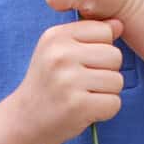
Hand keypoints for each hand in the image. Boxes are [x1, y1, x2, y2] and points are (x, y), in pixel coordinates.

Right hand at [16, 18, 123, 143]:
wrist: (24, 120)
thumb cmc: (48, 82)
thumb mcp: (60, 50)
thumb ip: (90, 34)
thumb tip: (119, 24)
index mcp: (56, 36)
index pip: (104, 31)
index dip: (101, 49)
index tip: (83, 62)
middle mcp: (60, 55)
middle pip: (115, 56)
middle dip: (107, 72)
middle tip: (83, 83)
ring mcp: (68, 80)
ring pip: (117, 81)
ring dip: (106, 93)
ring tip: (83, 96)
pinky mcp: (77, 106)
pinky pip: (114, 103)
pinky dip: (105, 111)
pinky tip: (85, 110)